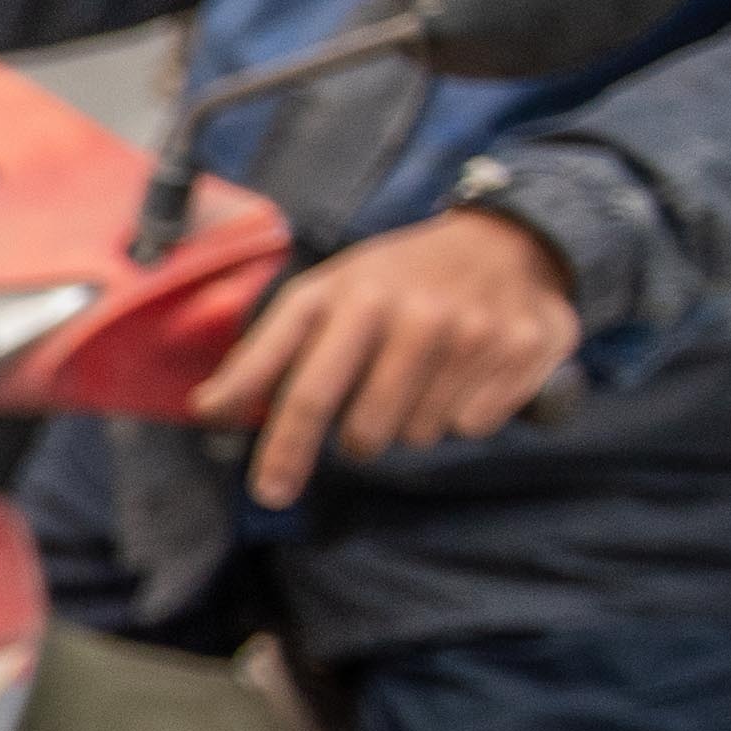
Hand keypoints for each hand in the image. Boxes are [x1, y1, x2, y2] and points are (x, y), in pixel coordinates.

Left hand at [191, 206, 581, 509]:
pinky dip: (462, 412)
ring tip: (425, 369)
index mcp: (353, 296)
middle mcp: (414, 312)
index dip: (284, 449)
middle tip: (369, 403)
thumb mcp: (324, 294)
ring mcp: (473, 330)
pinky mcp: (522, 349)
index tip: (270, 493)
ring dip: (412, 419)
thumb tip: (208, 409)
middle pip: (365, 432)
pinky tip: (467, 371)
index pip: (309, 391)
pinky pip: (472, 426)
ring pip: (419, 435)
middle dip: (358, 439)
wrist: (506, 237)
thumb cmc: (395, 277)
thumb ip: (264, 354)